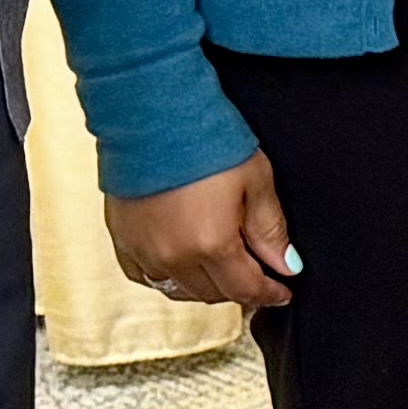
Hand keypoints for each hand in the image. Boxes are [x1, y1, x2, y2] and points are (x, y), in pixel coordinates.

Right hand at [108, 152, 297, 312]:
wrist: (151, 114)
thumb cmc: (204, 140)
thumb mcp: (255, 180)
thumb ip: (270, 230)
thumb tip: (286, 265)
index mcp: (211, 244)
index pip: (245, 289)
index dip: (269, 293)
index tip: (281, 292)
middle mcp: (173, 256)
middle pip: (214, 293)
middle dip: (239, 287)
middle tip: (256, 274)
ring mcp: (143, 250)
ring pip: (179, 289)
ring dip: (205, 285)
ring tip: (221, 268)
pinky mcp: (121, 238)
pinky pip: (146, 276)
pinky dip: (169, 276)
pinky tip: (182, 262)